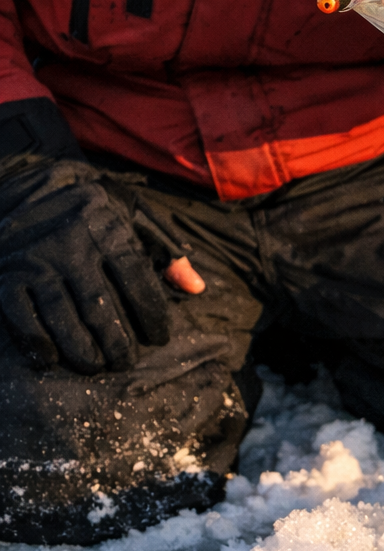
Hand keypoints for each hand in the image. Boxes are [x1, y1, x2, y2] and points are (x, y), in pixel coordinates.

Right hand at [0, 99, 202, 372]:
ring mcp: (35, 262)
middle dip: (118, 344)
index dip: (153, 317)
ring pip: (63, 318)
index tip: (160, 339)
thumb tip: (196, 288)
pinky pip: (21, 317)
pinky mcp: (5, 274)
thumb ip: (166, 250)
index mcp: (109, 231)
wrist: (25, 184)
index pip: (139, 283)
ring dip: (82, 351)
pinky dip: (36, 342)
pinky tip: (51, 359)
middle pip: (101, 309)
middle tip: (126, 363)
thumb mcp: (134, 215)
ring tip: (96, 366)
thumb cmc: (91, 207)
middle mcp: (72, 247)